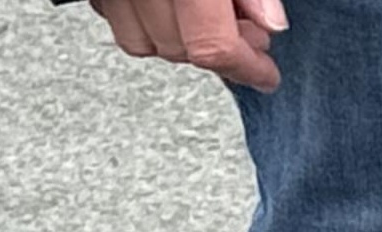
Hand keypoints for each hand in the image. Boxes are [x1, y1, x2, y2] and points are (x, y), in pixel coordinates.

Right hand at [89, 0, 286, 92]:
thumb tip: (271, 22)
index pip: (212, 47)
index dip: (246, 68)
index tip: (267, 75)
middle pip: (176, 50)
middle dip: (217, 54)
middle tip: (248, 37)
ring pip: (138, 39)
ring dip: (176, 40)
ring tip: (209, 18)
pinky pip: (110, 11)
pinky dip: (140, 16)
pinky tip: (168, 3)